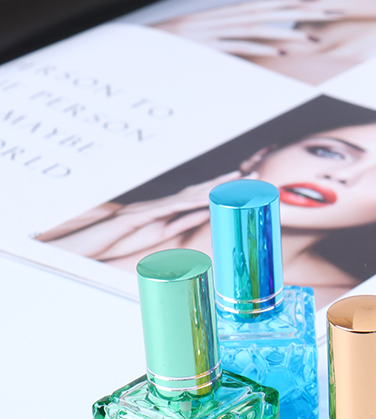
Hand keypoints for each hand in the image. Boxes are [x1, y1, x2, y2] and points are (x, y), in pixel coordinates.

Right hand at [41, 171, 246, 260]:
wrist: (81, 243)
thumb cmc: (113, 244)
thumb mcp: (153, 240)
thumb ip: (175, 231)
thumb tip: (199, 228)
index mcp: (165, 214)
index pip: (198, 199)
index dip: (221, 191)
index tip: (244, 185)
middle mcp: (160, 208)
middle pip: (198, 192)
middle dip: (225, 184)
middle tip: (252, 175)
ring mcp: (150, 210)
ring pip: (186, 196)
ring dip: (213, 187)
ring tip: (237, 179)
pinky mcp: (138, 217)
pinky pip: (166, 208)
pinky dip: (185, 203)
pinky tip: (203, 197)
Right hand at [155, 0, 343, 57]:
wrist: (122, 57)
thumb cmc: (159, 59)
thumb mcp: (195, 52)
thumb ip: (223, 52)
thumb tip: (249, 59)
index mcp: (214, 18)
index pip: (260, 8)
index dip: (289, 5)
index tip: (316, 6)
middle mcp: (214, 20)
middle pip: (265, 12)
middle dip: (300, 11)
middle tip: (331, 12)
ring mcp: (208, 33)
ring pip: (254, 28)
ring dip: (285, 34)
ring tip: (312, 39)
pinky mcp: (201, 48)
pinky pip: (234, 47)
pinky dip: (258, 49)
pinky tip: (279, 53)